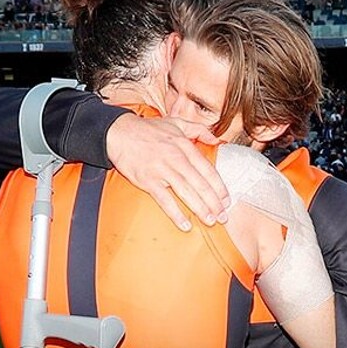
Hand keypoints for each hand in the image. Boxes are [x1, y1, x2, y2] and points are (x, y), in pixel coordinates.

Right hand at [106, 113, 228, 230]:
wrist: (119, 132)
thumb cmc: (148, 129)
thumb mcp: (176, 122)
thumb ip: (198, 129)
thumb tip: (216, 139)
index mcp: (184, 146)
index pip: (208, 170)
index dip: (219, 187)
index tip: (227, 200)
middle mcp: (176, 159)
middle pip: (200, 184)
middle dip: (214, 203)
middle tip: (223, 217)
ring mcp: (161, 170)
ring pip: (186, 192)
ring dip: (200, 209)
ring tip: (210, 221)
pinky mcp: (147, 180)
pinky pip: (164, 200)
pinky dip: (175, 213)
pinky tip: (185, 224)